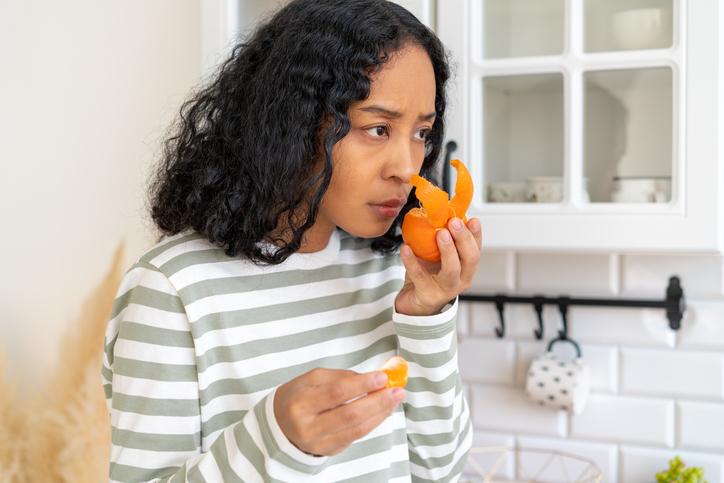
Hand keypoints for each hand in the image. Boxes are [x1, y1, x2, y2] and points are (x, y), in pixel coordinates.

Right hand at [273, 368, 405, 455]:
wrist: (280, 425)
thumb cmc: (298, 397)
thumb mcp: (310, 380)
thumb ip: (340, 377)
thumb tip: (371, 378)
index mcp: (300, 403)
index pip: (335, 393)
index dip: (361, 385)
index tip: (382, 377)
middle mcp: (308, 427)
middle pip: (350, 415)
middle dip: (377, 401)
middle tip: (397, 390)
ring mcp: (319, 443)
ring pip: (357, 429)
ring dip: (381, 413)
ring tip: (395, 398)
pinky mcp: (330, 451)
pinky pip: (357, 436)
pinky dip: (373, 422)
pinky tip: (383, 410)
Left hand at [395, 217, 481, 315]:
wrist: (414, 303)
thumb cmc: (428, 276)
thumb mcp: (438, 256)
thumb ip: (442, 239)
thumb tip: (437, 211)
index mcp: (466, 268)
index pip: (476, 249)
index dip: (476, 234)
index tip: (473, 219)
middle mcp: (461, 279)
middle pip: (470, 259)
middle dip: (463, 238)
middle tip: (454, 222)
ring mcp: (445, 289)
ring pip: (452, 270)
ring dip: (447, 249)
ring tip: (440, 233)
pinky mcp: (427, 294)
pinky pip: (419, 276)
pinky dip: (412, 261)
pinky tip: (405, 248)